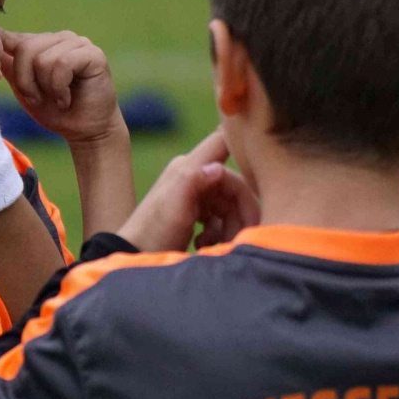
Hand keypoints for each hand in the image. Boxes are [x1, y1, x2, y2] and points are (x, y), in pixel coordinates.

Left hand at [0, 30, 124, 144]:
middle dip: (26, 82)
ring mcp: (78, 43)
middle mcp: (58, 38)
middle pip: (25, 49)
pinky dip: (59, 88)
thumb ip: (8, 65)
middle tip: (38, 99)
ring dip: (45, 88)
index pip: (10, 36)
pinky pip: (62, 64)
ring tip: (57, 98)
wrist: (84, 131)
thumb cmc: (54, 111)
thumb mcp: (22, 88)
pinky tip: (67, 98)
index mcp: (39, 43)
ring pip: (42, 59)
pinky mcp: (93, 54)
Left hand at [117, 130, 260, 252]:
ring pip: (231, 204)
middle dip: (241, 213)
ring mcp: (195, 194)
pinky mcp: (194, 211)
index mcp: (188, 166)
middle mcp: (193, 175)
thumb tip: (217, 168)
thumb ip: (192, 182)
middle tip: (237, 239)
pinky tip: (204, 244)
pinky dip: (219, 232)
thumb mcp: (172, 209)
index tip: (263, 167)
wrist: (135, 257)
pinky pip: (221, 217)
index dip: (244, 146)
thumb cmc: (153, 233)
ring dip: (231, 227)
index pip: (223, 142)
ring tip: (215, 246)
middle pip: (236, 184)